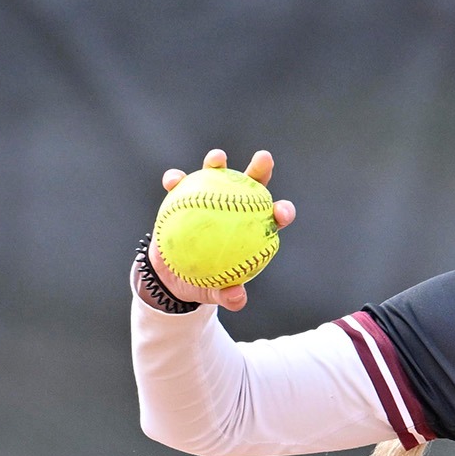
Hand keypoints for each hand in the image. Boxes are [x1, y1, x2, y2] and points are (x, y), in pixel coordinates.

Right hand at [147, 149, 296, 311]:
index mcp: (251, 230)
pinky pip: (179, 186)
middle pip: (250, 186)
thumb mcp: (215, 293)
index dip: (281, 211)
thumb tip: (236, 298)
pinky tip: (174, 180)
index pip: (271, 217)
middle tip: (264, 159)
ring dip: (216, 163)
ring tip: (217, 157)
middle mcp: (233, 208)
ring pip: (215, 175)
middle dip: (260, 169)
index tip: (281, 211)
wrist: (173, 276)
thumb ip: (228, 296)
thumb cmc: (204, 282)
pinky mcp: (182, 197)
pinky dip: (176, 180)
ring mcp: (207, 199)